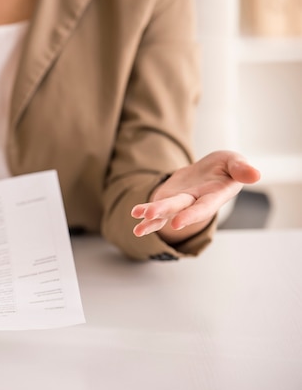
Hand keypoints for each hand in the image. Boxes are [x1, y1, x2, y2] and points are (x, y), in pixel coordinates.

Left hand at [131, 150, 260, 242]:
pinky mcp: (170, 200)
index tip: (177, 222)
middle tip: (149, 216)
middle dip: (165, 212)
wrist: (211, 169)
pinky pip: (156, 210)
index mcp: (214, 196)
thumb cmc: (227, 167)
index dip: (191, 215)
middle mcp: (196, 203)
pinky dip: (145, 213)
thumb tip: (255, 174)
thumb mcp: (235, 162)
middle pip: (179, 208)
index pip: (203, 207)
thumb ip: (241, 169)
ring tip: (137, 228)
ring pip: (165, 212)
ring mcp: (181, 203)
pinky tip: (134, 215)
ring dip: (151, 220)